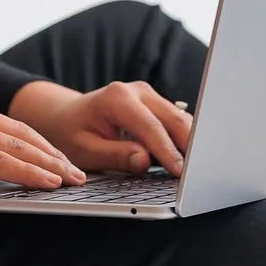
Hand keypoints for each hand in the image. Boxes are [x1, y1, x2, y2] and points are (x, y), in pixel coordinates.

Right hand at [0, 90, 85, 205]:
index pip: (6, 122)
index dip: (37, 142)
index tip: (59, 158)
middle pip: (17, 130)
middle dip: (51, 152)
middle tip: (77, 171)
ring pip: (15, 144)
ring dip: (48, 164)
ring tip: (71, 180)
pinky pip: (0, 160)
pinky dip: (30, 171)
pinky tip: (48, 182)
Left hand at [9, 79, 191, 175]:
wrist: (66, 117)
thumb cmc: (72, 134)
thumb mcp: (86, 150)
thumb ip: (116, 155)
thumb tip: (144, 161)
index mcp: (117, 98)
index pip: (151, 128)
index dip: (168, 152)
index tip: (180, 173)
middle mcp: (136, 91)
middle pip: (173, 120)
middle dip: (188, 147)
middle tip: (198, 174)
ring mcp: (149, 95)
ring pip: (180, 120)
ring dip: (190, 143)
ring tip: (199, 168)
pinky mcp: (156, 104)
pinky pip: (176, 122)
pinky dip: (184, 140)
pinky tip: (190, 159)